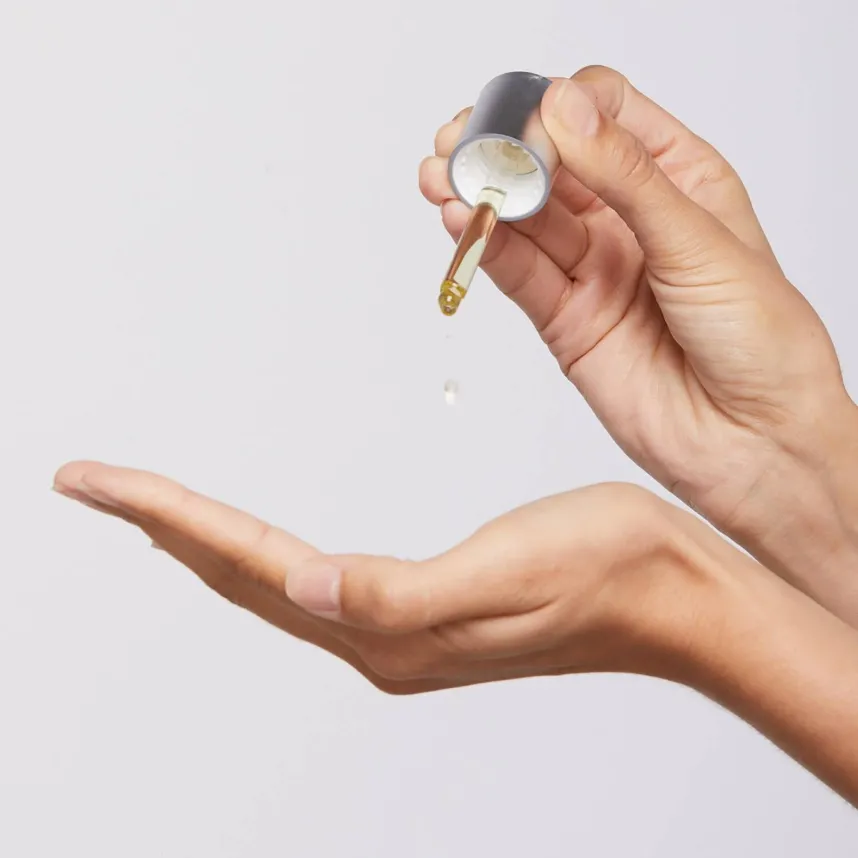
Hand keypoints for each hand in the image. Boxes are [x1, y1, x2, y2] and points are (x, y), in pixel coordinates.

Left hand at [53, 461, 701, 692]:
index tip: (95, 481)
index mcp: (391, 630)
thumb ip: (399, 595)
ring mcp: (402, 627)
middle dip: (163, 527)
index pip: (249, 564)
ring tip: (152, 512)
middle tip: (94, 485)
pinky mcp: (425, 606)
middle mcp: (383, 637)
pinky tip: (257, 549)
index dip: (167, 518)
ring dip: (205, 544)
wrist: (677, 593)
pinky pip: (313, 579)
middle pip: (243, 577)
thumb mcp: (508, 572)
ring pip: (271, 581)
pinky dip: (262, 554)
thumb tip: (304, 590)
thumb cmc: (610, 570)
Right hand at [419, 66, 857, 622]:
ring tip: (443, 179)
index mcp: (679, 180)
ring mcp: (595, 271)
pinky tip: (460, 221)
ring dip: (482, 196)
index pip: (605, 113)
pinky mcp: (566, 320)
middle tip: (461, 143)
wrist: (754, 444)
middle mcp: (630, 221)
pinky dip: (485, 247)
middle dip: (504, 148)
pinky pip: (518, 273)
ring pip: (526, 219)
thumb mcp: (701, 242)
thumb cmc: (763, 342)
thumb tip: (565, 112)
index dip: (561, 108)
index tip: (531, 119)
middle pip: (552, 164)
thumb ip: (627, 178)